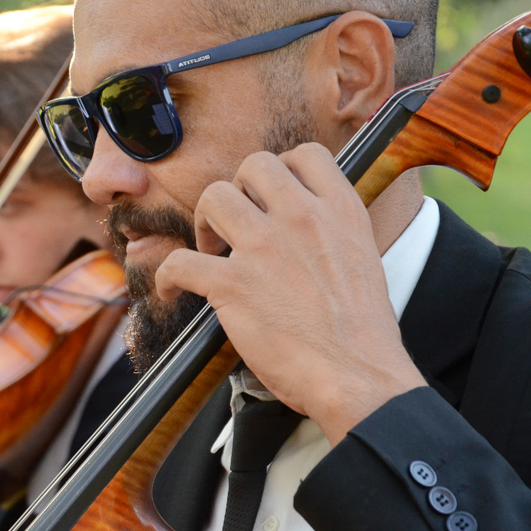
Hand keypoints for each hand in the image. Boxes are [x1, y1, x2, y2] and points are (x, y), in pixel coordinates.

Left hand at [154, 143, 426, 444]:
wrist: (358, 375)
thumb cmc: (362, 333)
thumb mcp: (362, 259)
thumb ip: (331, 234)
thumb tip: (304, 231)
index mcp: (340, 211)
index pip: (304, 155)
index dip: (280, 171)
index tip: (269, 199)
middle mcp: (302, 218)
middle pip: (253, 166)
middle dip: (238, 191)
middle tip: (235, 226)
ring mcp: (265, 248)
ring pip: (213, 197)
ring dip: (204, 223)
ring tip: (210, 253)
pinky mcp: (232, 285)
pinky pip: (179, 261)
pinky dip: (167, 277)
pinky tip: (173, 290)